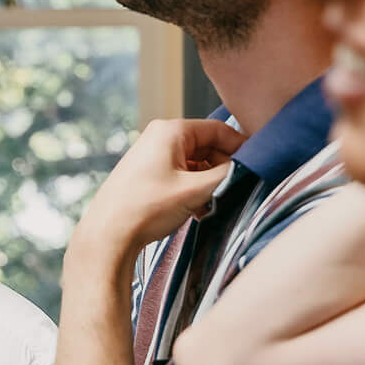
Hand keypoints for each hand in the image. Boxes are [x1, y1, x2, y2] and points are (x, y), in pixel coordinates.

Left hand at [72, 119, 246, 268]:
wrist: (108, 235)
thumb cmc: (146, 208)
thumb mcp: (195, 190)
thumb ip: (227, 175)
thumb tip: (247, 167)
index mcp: (171, 131)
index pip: (219, 130)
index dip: (241, 148)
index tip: (257, 167)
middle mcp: (160, 137)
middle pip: (208, 147)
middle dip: (222, 170)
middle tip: (232, 192)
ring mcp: (152, 155)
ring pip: (196, 164)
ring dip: (208, 184)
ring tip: (209, 205)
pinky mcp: (148, 174)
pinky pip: (182, 175)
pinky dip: (193, 190)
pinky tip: (197, 211)